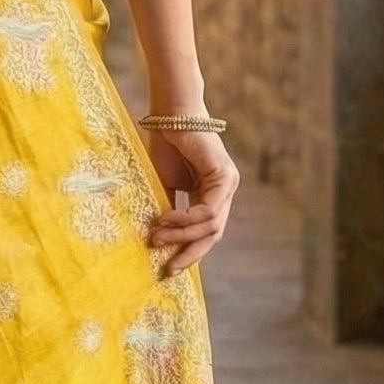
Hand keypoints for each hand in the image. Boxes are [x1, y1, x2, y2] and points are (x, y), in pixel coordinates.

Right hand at [144, 128, 239, 277]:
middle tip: (168, 268)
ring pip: (211, 225)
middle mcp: (225, 190)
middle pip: (213, 234)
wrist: (170, 115)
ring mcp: (227, 183)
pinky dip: (186, 219)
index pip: (206, 232)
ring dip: (181, 236)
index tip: (168, 268)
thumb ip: (171, 211)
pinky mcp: (223, 175)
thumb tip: (160, 241)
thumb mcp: (166, 186)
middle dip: (189, 254)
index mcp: (212, 194)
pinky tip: (165, 219)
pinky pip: (207, 209)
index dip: (189, 252)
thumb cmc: (166, 146)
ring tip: (156, 238)